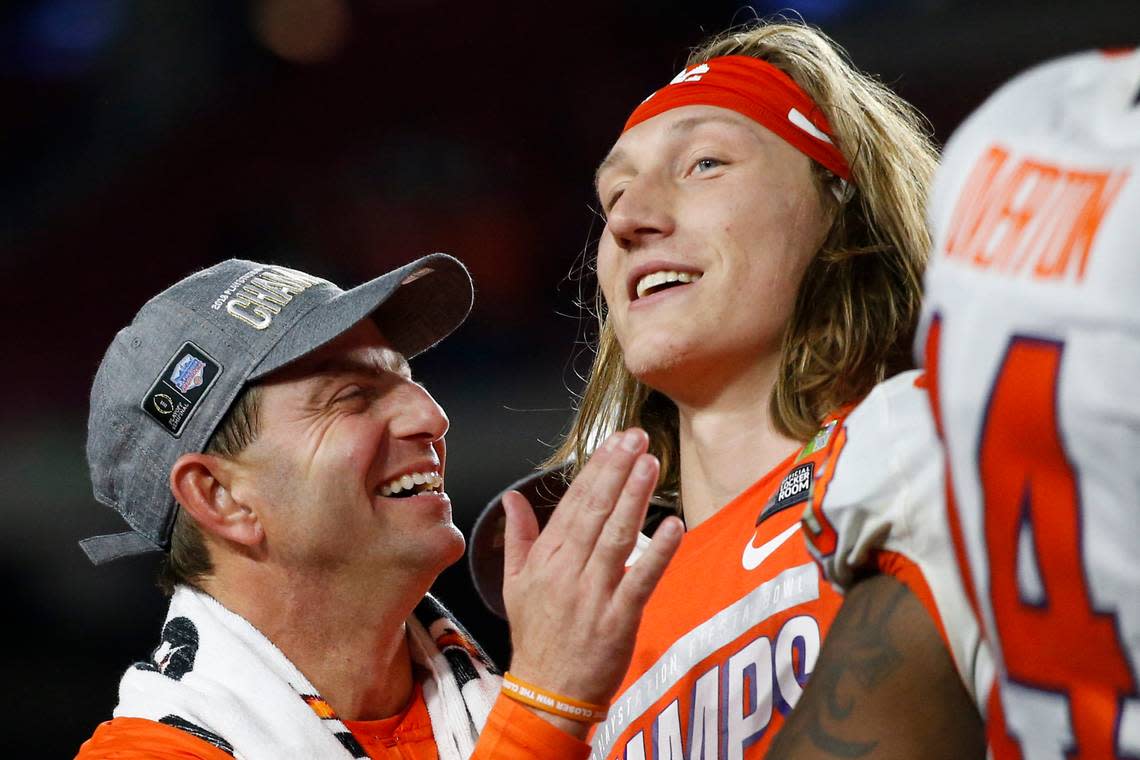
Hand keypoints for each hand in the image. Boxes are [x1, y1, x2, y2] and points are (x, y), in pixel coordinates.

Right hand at [501, 428, 683, 731]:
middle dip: (616, 470)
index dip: (596, 469)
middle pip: (595, 511)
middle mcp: (567, 571)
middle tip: (636, 437)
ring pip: (616, 537)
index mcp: (545, 560)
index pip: (573, 504)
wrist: (547, 694)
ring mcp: (593, 594)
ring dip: (634, 497)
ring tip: (650, 463)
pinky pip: (641, 579)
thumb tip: (512, 498)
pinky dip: (659, 552)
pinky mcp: (619, 619)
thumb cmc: (536, 638)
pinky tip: (673, 525)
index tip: (615, 441)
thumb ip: (517, 537)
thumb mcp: (513, 584)